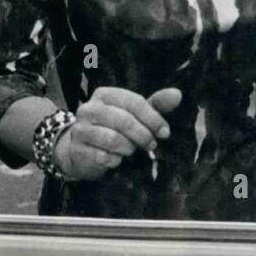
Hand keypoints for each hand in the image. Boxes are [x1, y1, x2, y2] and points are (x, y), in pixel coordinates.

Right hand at [54, 87, 182, 180]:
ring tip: (131, 151)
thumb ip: (154, 105)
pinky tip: (116, 160)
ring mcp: (81, 129)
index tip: (164, 132)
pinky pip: (103, 156)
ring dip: (128, 148)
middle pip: (124, 120)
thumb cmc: (111, 128)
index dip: (153, 117)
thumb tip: (178, 94)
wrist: (79, 149)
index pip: (134, 101)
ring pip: (113, 139)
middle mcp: (89, 108)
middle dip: (143, 135)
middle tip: (151, 145)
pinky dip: (115, 160)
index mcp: (105, 95)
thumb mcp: (132, 114)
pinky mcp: (77, 149)